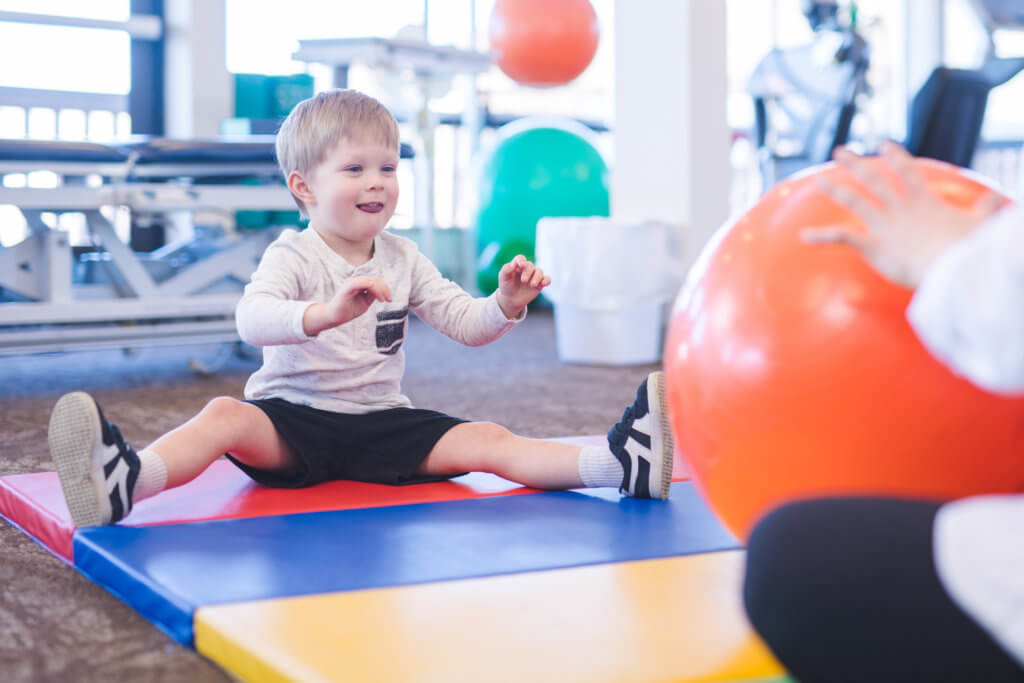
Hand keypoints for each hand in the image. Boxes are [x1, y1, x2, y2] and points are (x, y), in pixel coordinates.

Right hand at [303, 275, 391, 335]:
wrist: (334, 317)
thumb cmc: (349, 310)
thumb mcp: (365, 303)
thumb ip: (372, 296)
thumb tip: (383, 292)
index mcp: (359, 284)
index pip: (375, 281)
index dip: (384, 288)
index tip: (389, 299)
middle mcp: (355, 281)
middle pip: (374, 279)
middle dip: (384, 289)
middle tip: (389, 299)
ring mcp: (351, 283)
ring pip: (370, 281)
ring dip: (380, 290)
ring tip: (383, 300)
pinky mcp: (347, 287)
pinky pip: (360, 283)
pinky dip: (371, 287)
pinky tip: (377, 296)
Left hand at [496, 255, 550, 318]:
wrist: (511, 300)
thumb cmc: (506, 286)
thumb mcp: (503, 278)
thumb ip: (507, 269)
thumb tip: (515, 263)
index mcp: (517, 265)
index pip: (520, 258)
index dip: (521, 260)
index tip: (519, 265)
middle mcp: (527, 269)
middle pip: (530, 265)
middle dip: (527, 272)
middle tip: (523, 281)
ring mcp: (534, 276)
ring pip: (539, 271)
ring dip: (537, 277)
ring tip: (532, 285)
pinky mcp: (540, 284)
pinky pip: (547, 279)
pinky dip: (547, 280)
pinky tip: (543, 284)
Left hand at [803, 141, 1004, 287]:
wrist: (956, 267)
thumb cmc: (970, 250)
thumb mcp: (980, 226)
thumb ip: (984, 211)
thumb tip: (996, 200)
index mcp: (925, 203)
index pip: (907, 172)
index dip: (895, 156)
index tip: (883, 143)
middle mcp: (902, 209)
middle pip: (875, 180)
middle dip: (855, 164)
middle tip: (839, 151)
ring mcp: (886, 225)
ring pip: (856, 200)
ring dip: (836, 189)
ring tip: (818, 178)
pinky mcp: (874, 244)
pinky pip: (843, 237)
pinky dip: (821, 237)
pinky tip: (802, 236)